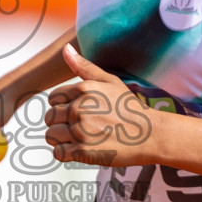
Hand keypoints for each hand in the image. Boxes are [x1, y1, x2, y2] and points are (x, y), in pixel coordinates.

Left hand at [44, 45, 156, 167]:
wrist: (151, 135)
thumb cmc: (130, 108)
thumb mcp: (110, 81)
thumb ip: (84, 66)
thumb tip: (65, 49)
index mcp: (83, 89)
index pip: (53, 98)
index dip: (64, 107)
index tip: (79, 113)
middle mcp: (79, 108)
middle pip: (50, 117)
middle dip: (61, 123)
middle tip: (82, 127)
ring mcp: (81, 130)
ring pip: (51, 135)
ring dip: (62, 139)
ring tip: (82, 138)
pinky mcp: (83, 151)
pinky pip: (58, 153)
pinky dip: (66, 153)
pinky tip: (82, 149)